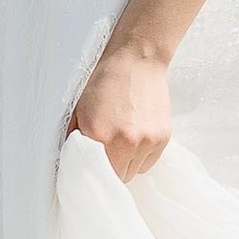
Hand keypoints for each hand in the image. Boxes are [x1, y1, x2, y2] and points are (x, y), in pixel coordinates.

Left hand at [70, 42, 171, 183]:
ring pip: (136, 172)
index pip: (99, 176)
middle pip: (120, 178)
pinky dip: (142, 154)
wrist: (136, 60)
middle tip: (109, 150)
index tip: (95, 169)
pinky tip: (136, 134)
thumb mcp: (79, 111)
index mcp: (101, 137)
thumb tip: (74, 164)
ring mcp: (148, 141)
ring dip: (128, 162)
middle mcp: (126, 143)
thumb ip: (76, 141)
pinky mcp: (164, 137)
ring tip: (123, 139)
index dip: (97, 173)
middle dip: (113, 168)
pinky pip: (150, 161)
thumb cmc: (105, 83)